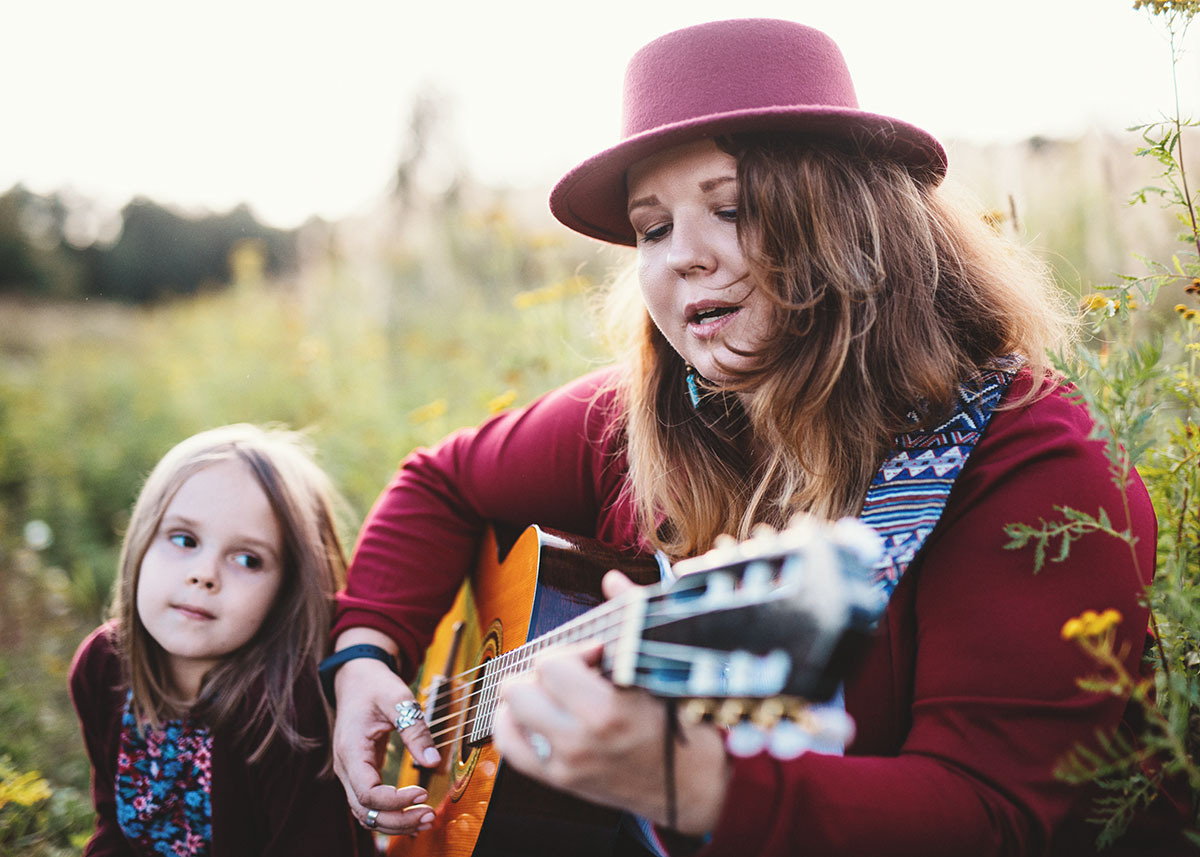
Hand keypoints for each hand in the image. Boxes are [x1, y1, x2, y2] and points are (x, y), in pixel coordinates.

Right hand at [331, 653, 440, 835]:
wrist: (357, 678)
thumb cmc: (376, 686)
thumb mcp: (398, 699)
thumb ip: (415, 730)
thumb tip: (433, 762)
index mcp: (351, 750)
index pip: (367, 793)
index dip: (395, 800)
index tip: (423, 792)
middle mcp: (345, 767)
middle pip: (365, 811)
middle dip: (398, 820)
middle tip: (429, 816)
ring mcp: (350, 773)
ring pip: (365, 813)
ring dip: (394, 822)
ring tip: (426, 819)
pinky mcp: (360, 773)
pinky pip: (370, 804)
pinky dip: (389, 814)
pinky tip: (412, 816)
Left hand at [491, 570, 730, 834]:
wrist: (689, 784)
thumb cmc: (680, 719)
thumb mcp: (662, 670)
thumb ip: (633, 618)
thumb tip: (611, 578)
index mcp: (608, 711)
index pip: (552, 665)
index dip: (572, 650)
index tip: (595, 654)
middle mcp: (580, 741)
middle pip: (521, 688)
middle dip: (544, 671)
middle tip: (571, 672)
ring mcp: (566, 764)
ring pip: (510, 713)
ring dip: (526, 695)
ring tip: (553, 690)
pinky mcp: (558, 780)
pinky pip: (510, 746)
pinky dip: (514, 724)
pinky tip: (535, 713)